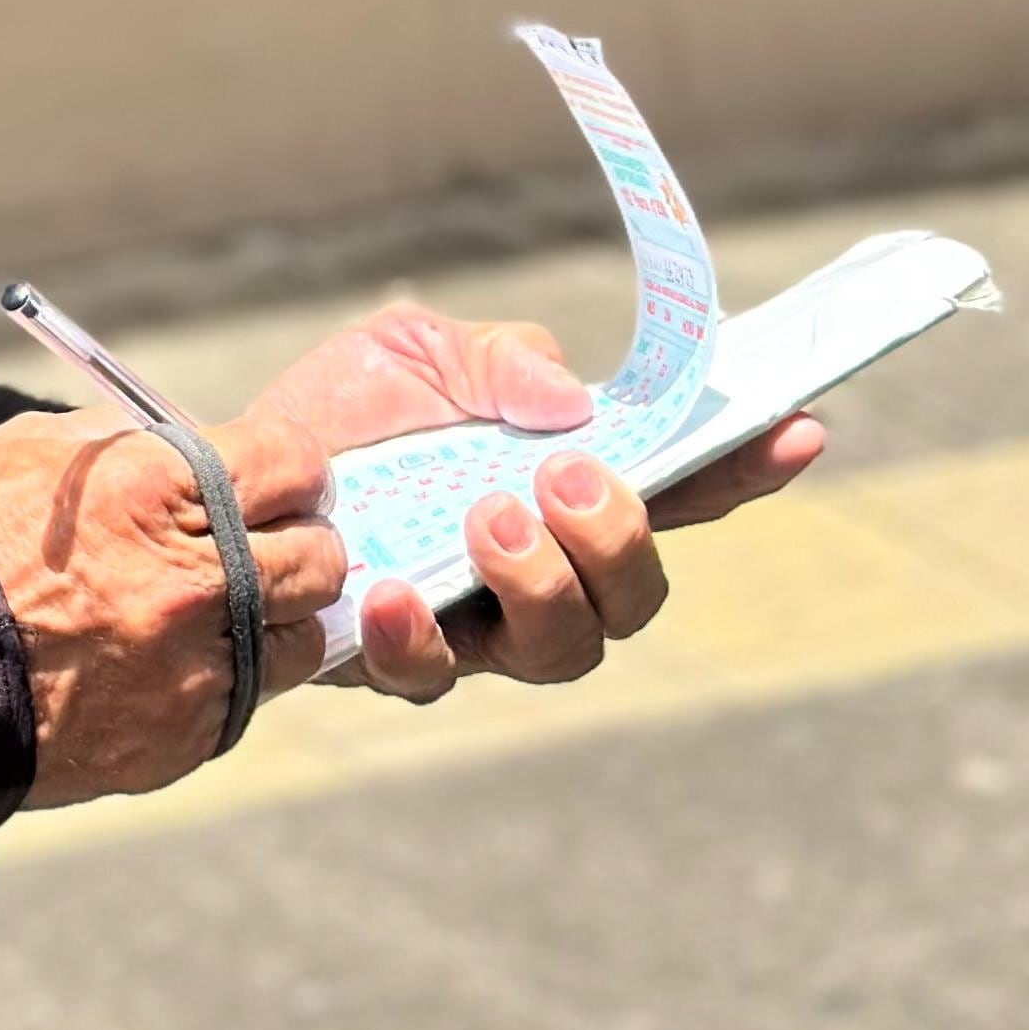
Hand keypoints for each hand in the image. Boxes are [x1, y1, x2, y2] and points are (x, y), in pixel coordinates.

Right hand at [0, 404, 345, 805]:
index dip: (289, 469)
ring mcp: (199, 665)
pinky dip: (219, 678)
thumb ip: (139, 446)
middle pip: (320, 556)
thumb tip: (201, 449)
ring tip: (215, 612)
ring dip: (273, 620)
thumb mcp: (44, 451)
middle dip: (296, 543)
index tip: (275, 481)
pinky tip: (160, 664)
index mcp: (165, 486)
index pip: (296, 462)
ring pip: (302, 639)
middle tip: (259, 546)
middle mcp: (200, 576)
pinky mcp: (186, 735)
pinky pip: (244, 697)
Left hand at [241, 298, 827, 704]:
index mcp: (564, 490)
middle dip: (621, 543)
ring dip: (542, 585)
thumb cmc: (344, 412)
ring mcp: (476, 628)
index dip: (744, 469)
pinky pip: (433, 677)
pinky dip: (420, 636)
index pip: (680, 490)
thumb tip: (573, 406)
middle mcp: (541, 574)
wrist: (233, 471)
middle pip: (637, 599)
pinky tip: (392, 588)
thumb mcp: (421, 352)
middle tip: (563, 483)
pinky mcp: (397, 660)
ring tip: (487, 519)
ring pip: (564, 651)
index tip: (795, 428)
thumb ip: (500, 364)